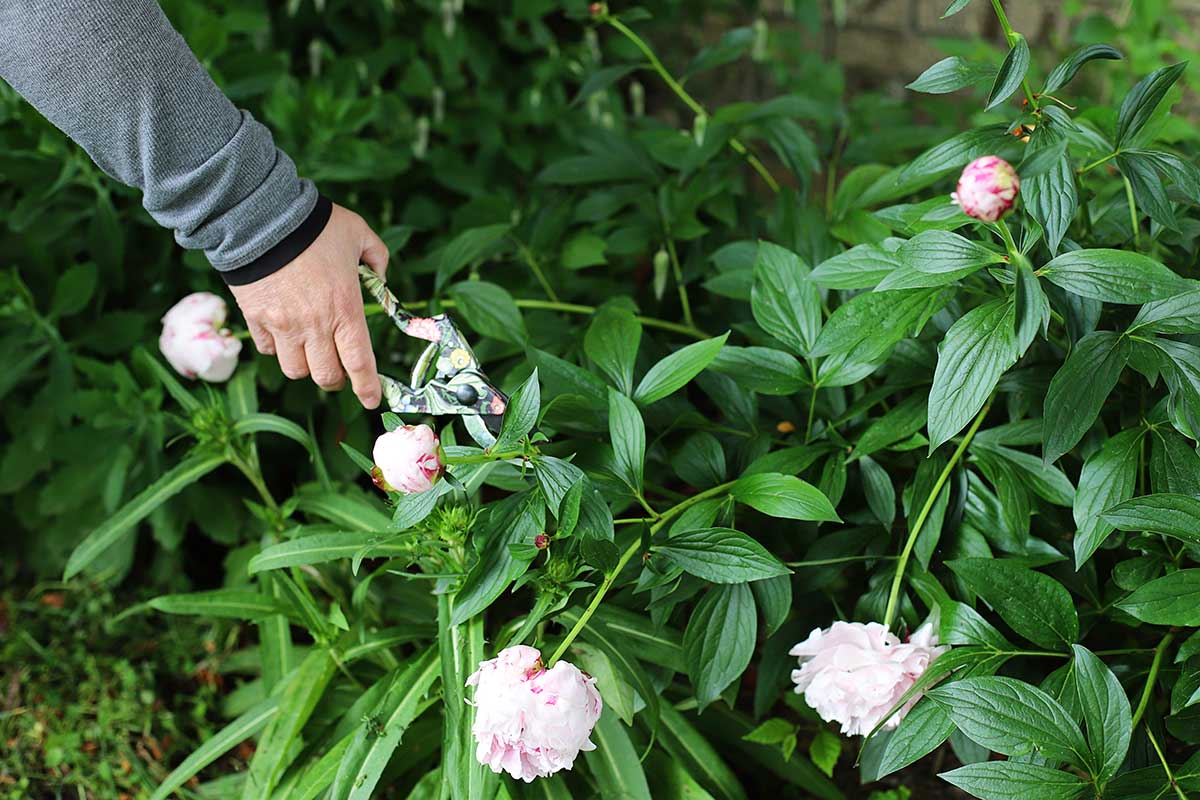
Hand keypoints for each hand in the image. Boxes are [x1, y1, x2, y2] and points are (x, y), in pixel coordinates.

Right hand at [230, 203, 388, 407]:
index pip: (359, 362)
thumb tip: (381, 275)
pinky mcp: (255, 319)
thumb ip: (376, 256)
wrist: (260, 217)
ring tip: (308, 350)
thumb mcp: (358, 232)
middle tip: (337, 371)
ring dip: (305, 366)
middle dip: (334, 379)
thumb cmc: (314, 225)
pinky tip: (283, 333)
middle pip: (325, 375)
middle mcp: (315, 325)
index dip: (367, 387)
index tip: (371, 399)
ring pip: (295, 370)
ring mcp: (282, 325)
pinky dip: (276, 348)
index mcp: (346, 309)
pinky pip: (268, 350)